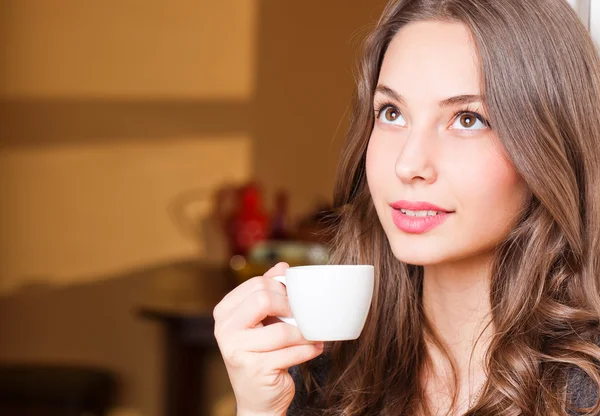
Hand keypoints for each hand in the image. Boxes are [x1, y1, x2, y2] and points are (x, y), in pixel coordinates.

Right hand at [214, 262, 323, 414]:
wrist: (257, 398)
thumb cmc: (261, 354)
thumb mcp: (260, 321)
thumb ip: (268, 292)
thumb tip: (282, 266)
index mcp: (224, 312)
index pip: (257, 284)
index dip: (281, 289)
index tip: (293, 300)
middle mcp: (225, 329)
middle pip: (264, 299)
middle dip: (291, 307)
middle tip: (302, 316)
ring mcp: (237, 351)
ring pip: (282, 329)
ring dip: (304, 333)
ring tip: (312, 335)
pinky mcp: (255, 369)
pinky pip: (291, 352)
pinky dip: (308, 350)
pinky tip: (314, 348)